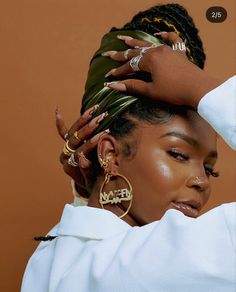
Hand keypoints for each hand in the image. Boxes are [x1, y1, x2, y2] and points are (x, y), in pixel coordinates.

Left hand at [56, 105, 107, 197]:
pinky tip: (57, 111)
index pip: (80, 151)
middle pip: (74, 139)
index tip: (104, 135)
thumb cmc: (93, 183)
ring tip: (94, 109)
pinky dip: (60, 123)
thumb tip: (83, 159)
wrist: (88, 185)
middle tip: (100, 119)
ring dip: (83, 120)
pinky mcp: (67, 145)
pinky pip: (63, 133)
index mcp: (69, 166)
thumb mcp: (92, 180)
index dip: (91, 144)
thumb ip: (87, 169)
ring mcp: (65, 149)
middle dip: (88, 128)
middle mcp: (64, 156)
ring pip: (71, 132)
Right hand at [103, 32, 219, 107]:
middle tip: (108, 53)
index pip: (130, 66)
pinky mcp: (179, 53)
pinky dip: (166, 35)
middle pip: (135, 52)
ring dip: (136, 42)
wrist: (198, 89)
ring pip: (149, 44)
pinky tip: (159, 33)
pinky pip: (172, 40)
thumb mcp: (151, 91)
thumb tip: (114, 86)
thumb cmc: (174, 92)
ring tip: (124, 38)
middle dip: (121, 54)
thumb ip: (133, 86)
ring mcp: (169, 50)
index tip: (108, 77)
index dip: (118, 72)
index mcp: (150, 60)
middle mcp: (157, 51)